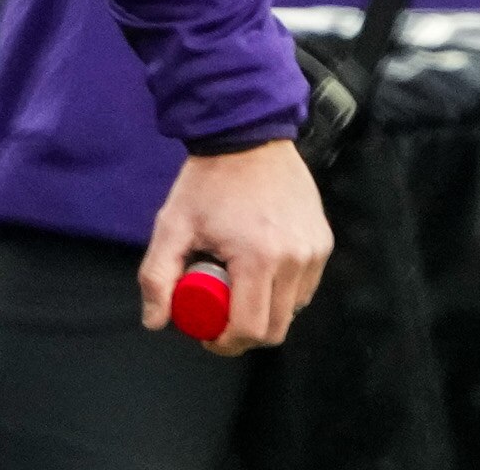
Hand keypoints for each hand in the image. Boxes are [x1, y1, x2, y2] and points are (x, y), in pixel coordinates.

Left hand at [140, 140, 331, 354]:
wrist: (247, 136)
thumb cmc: (208, 181)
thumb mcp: (171, 224)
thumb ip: (157, 276)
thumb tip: (155, 321)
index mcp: (258, 258)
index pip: (250, 328)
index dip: (226, 342)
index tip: (207, 335)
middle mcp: (295, 259)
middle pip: (275, 328)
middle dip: (244, 334)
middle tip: (220, 317)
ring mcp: (314, 251)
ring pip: (293, 310)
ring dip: (265, 311)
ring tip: (238, 286)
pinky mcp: (324, 242)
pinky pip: (305, 286)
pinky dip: (283, 290)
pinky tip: (259, 270)